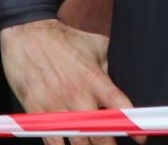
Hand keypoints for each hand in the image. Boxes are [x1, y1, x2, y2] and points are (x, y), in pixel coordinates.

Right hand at [0, 18, 133, 144]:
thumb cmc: (62, 39)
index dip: (131, 125)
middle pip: (100, 132)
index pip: (119, 106)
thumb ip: (108, 67)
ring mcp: (57, 106)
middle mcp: (78, 95)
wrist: (27, 33)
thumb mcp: (94, 45)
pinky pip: (52, 141)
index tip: (139, 137)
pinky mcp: (38, 112)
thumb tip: (120, 80)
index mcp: (94, 78)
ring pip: (77, 141)